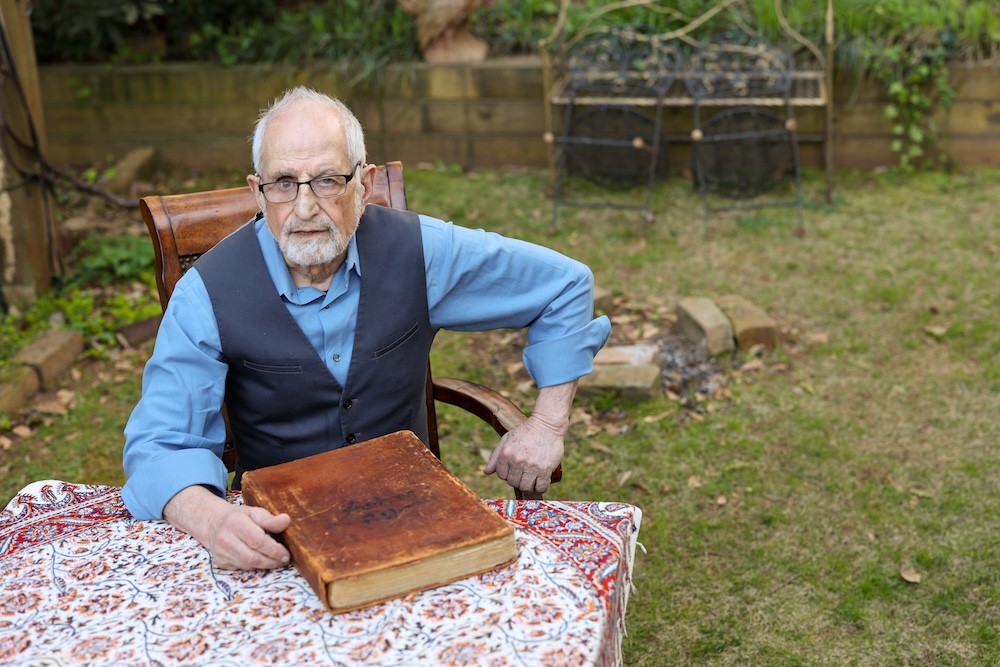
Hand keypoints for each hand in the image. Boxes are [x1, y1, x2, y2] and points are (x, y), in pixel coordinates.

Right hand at [164, 485, 290, 569]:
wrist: (214, 524)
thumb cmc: (239, 517)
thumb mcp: (255, 512)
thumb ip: (270, 519)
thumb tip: (286, 520)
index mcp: (235, 522)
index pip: (257, 540)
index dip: (274, 550)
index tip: (286, 553)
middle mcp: (225, 538)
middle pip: (252, 556)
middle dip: (272, 561)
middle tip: (284, 560)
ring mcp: (221, 552)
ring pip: (247, 565)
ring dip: (265, 565)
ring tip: (276, 561)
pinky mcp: (220, 562)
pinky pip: (241, 568)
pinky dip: (254, 566)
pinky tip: (262, 561)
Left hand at [484, 414, 564, 494]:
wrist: (546, 425)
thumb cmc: (525, 432)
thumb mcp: (506, 440)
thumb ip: (495, 457)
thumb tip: (486, 472)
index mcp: (506, 454)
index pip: (501, 475)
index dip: (507, 474)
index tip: (514, 470)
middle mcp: (517, 461)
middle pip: (513, 483)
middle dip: (517, 480)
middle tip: (523, 474)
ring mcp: (531, 466)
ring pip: (526, 487)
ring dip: (528, 486)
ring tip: (531, 479)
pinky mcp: (545, 469)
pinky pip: (541, 487)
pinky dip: (540, 487)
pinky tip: (540, 482)